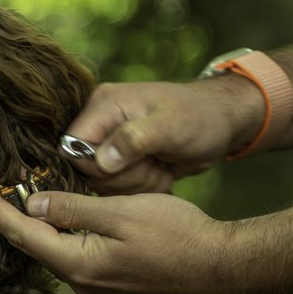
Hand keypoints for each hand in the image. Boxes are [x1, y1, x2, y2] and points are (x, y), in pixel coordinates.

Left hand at [0, 181, 237, 293]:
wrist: (219, 266)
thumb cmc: (176, 234)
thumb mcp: (120, 212)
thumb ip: (73, 208)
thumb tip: (33, 203)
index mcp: (78, 263)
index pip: (22, 234)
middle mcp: (80, 281)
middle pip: (32, 244)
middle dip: (8, 215)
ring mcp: (95, 285)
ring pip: (52, 248)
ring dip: (34, 222)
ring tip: (19, 191)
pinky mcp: (109, 281)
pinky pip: (71, 253)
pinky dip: (58, 231)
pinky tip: (58, 210)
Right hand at [66, 78, 262, 193]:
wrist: (221, 123)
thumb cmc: (200, 117)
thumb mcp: (172, 127)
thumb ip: (134, 139)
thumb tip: (102, 161)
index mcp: (104, 106)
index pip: (71, 146)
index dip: (94, 165)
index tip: (127, 165)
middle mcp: (100, 123)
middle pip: (85, 169)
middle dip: (121, 177)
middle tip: (153, 165)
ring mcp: (109, 142)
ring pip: (100, 182)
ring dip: (133, 184)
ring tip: (160, 168)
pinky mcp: (120, 159)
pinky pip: (115, 186)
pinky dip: (138, 187)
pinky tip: (159, 173)